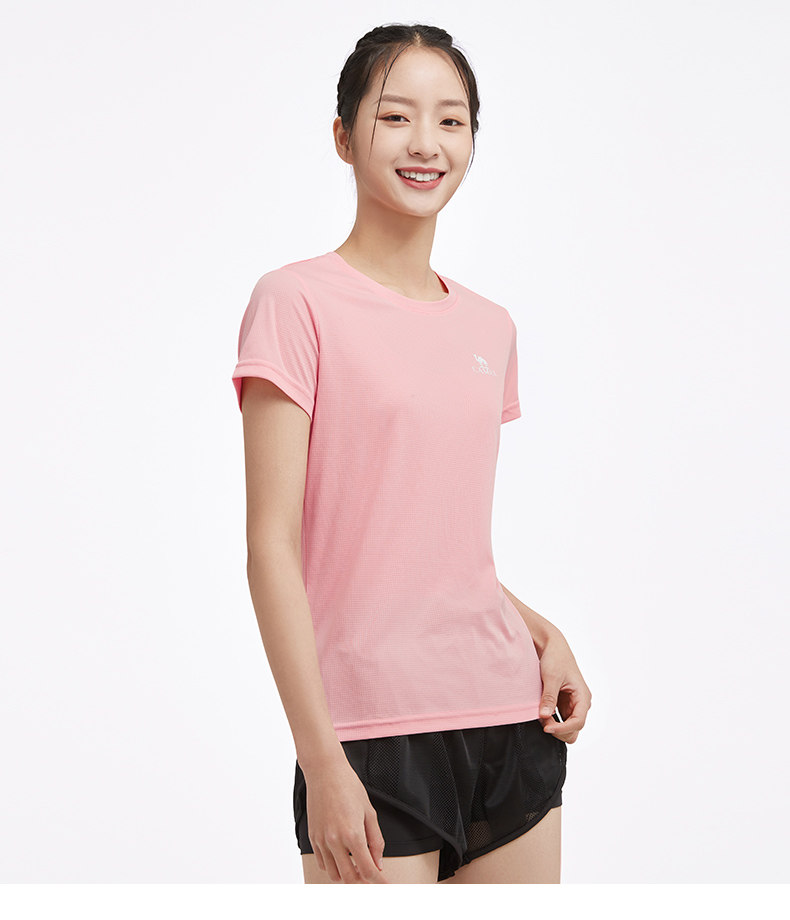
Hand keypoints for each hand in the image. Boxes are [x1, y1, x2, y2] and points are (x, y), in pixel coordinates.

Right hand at [302, 759, 388, 882]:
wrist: (325, 772)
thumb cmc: (349, 787)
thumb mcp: (370, 812)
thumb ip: (376, 840)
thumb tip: (378, 863)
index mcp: (353, 834)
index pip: (367, 870)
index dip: (379, 881)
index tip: (386, 885)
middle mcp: (335, 841)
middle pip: (350, 878)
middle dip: (363, 881)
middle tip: (372, 874)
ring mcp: (321, 840)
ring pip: (334, 874)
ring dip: (347, 876)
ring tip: (357, 865)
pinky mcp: (313, 837)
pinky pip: (322, 863)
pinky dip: (333, 867)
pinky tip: (342, 857)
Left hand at [535, 631, 591, 743]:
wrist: (552, 646)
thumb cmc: (556, 658)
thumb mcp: (552, 677)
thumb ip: (549, 697)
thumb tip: (545, 716)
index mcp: (583, 696)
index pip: (578, 722)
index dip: (562, 729)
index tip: (546, 728)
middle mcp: (580, 703)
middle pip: (574, 729)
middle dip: (559, 729)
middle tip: (542, 720)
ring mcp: (572, 704)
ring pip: (566, 727)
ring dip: (554, 726)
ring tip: (540, 715)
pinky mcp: (563, 703)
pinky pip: (559, 719)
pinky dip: (550, 720)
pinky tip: (541, 713)